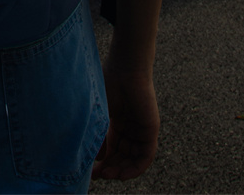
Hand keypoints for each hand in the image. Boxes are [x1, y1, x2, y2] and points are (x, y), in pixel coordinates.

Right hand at [92, 66, 159, 181]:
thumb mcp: (101, 113)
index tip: (91, 171)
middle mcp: (131, 128)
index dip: (103, 161)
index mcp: (118, 122)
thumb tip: (99, 160)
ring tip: (108, 175)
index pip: (112, 148)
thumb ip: (101, 137)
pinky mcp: (151, 130)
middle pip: (122, 156)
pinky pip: (146, 155)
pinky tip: (123, 173)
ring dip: (122, 170)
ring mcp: (141, 130)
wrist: (126, 68)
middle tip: (98, 175)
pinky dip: (136, 167)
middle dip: (111, 168)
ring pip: (134, 159)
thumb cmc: (110, 82)